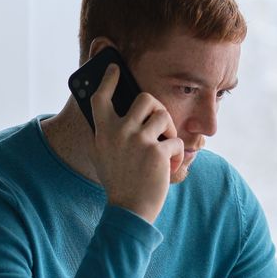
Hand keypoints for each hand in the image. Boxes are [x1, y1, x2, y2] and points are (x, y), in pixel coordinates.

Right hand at [89, 63, 184, 222]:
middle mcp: (118, 131)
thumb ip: (101, 133)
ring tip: (166, 146)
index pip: (101, 97)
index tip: (115, 68)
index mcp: (102, 131)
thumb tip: (103, 111)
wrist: (130, 209)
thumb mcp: (101, 155)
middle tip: (159, 123)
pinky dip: (175, 155)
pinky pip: (174, 142)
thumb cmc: (118, 181)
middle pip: (145, 98)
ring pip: (163, 116)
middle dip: (157, 108)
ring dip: (169, 130)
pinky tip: (168, 168)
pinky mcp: (157, 152)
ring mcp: (138, 140)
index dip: (108, 79)